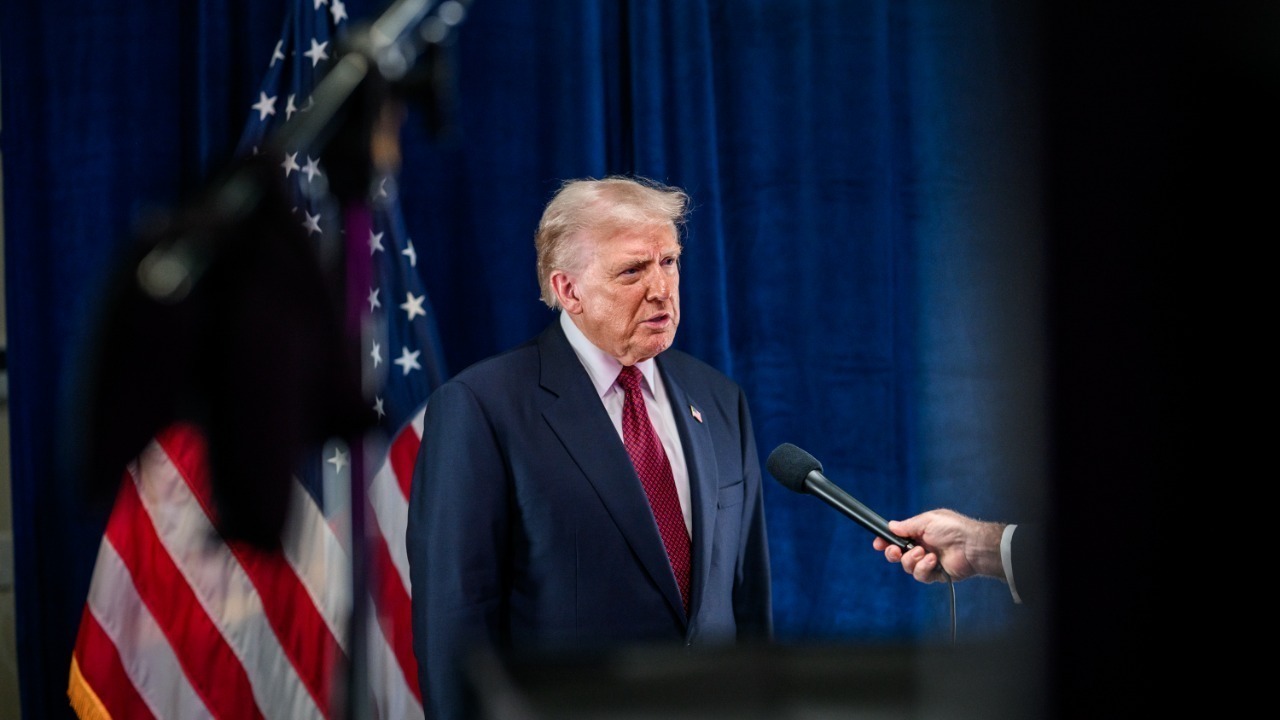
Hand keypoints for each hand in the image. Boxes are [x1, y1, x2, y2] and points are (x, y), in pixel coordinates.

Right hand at [873, 508, 1005, 583]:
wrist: (972, 546)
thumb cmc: (953, 529)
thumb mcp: (927, 521)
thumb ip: (907, 526)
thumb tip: (891, 526)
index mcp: (919, 532)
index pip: (896, 538)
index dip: (885, 541)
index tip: (878, 543)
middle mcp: (921, 547)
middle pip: (897, 555)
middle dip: (892, 553)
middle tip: (895, 550)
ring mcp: (927, 561)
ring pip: (907, 566)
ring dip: (911, 559)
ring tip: (923, 552)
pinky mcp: (935, 574)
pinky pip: (920, 575)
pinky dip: (924, 568)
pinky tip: (933, 560)